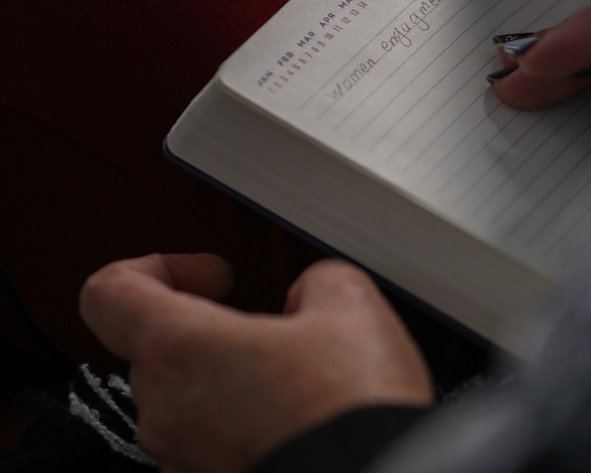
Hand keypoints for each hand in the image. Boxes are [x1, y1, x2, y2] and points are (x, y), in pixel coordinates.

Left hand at [79, 253, 432, 472]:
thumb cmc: (349, 408)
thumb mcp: (350, 303)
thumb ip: (315, 279)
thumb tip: (315, 292)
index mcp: (178, 347)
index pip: (109, 291)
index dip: (159, 266)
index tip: (214, 275)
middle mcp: (164, 408)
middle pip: (155, 346)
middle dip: (215, 326)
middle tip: (272, 324)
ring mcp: (184, 457)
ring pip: (188, 397)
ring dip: (233, 375)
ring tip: (297, 372)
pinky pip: (214, 439)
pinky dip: (247, 419)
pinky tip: (299, 413)